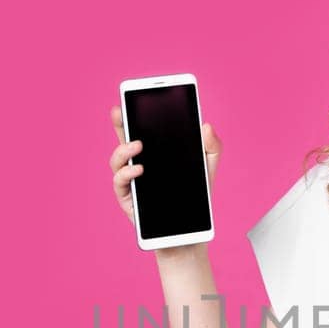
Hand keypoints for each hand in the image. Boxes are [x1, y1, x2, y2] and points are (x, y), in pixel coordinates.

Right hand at [108, 106, 222, 227]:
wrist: (190, 229)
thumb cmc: (195, 197)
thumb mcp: (208, 168)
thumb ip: (212, 147)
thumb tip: (206, 126)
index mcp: (155, 153)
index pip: (142, 129)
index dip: (134, 114)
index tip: (133, 98)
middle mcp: (138, 164)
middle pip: (124, 139)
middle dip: (119, 123)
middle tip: (119, 111)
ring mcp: (131, 181)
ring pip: (117, 160)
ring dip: (123, 149)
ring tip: (137, 145)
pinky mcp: (128, 199)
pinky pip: (120, 182)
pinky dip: (127, 173)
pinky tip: (139, 169)